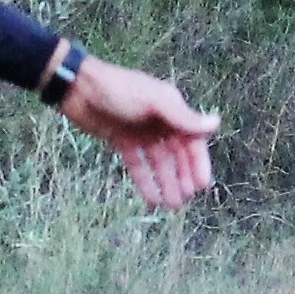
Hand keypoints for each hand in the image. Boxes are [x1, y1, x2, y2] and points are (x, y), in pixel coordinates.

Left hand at [57, 55, 219, 210]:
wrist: (78, 88)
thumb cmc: (119, 90)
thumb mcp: (154, 102)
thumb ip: (183, 117)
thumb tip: (216, 123)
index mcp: (171, 108)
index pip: (192, 139)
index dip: (198, 162)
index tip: (201, 185)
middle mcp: (159, 121)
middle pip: (176, 154)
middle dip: (182, 176)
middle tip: (185, 199)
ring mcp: (140, 132)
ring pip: (158, 162)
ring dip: (166, 182)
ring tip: (171, 205)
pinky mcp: (122, 141)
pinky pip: (137, 164)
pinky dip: (145, 181)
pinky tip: (151, 200)